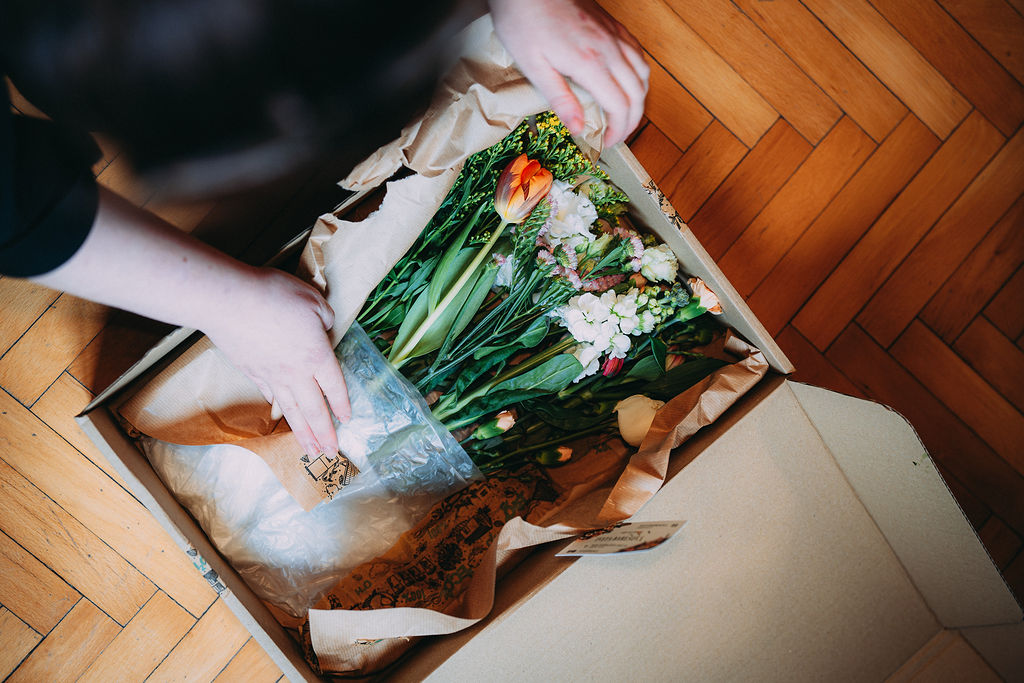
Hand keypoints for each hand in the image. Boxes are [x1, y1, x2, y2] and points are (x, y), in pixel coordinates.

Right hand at [203, 267, 350, 456]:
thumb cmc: (274, 296)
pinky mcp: (250, 370)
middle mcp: (295, 373)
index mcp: (316, 356)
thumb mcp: (313, 299)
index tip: (346, 420)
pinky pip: (268, 394)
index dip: (341, 404)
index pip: (334, 386)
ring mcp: (270, 375)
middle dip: (324, 434)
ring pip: (291, 410)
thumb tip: (326, 327)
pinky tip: (280, 414)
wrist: (227, 300)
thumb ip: (327, 317)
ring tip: (309, 450)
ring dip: (302, 433)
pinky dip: (277, 408)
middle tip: (330, 454)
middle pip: (314, 410)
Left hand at [489, 0, 648, 146]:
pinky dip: (639, 75)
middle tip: (617, 136)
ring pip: (643, 73)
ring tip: (625, 115)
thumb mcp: (533, 65)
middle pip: (637, 93)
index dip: (619, 131)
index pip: (619, 106)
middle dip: (632, 121)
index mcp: (590, 63)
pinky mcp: (612, 25)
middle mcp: (609, 49)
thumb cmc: (524, 21)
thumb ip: (559, 98)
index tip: (608, 143)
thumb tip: (578, 129)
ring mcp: (614, 35)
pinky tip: (628, 82)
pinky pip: (638, 53)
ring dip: (639, 99)